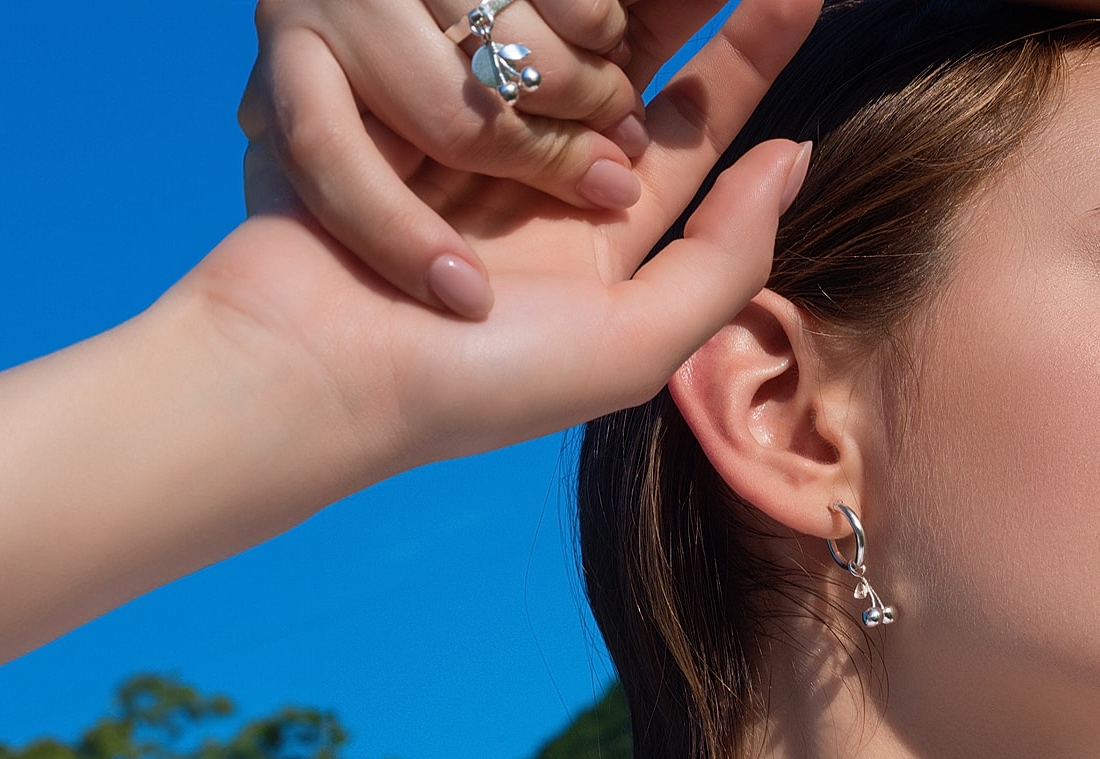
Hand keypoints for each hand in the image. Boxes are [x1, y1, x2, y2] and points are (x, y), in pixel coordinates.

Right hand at [192, 0, 819, 471]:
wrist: (305, 374)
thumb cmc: (473, 380)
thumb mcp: (631, 343)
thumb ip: (725, 256)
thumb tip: (794, 155)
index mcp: (607, 239)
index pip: (692, 126)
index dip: (745, 53)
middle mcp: (543, 181)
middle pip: (624, 63)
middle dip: (669, 7)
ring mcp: (463, 138)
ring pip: (545, 40)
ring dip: (587, 7)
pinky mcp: (388, 104)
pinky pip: (456, 40)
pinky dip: (490, 7)